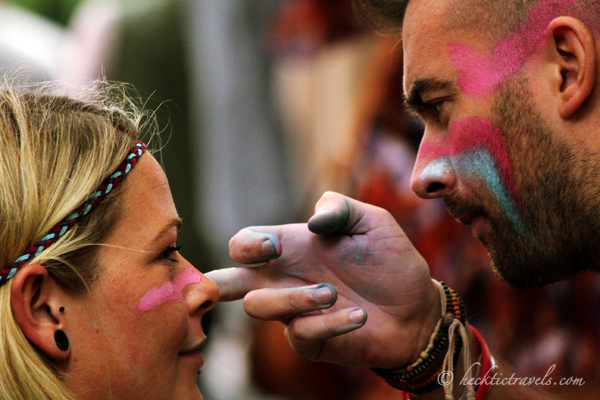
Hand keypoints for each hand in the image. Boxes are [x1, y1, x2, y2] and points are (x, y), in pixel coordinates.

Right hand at [206, 192, 439, 367]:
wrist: (418, 308)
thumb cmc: (391, 261)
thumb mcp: (372, 221)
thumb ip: (341, 207)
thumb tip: (312, 221)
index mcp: (292, 248)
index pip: (244, 245)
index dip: (246, 245)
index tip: (274, 247)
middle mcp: (285, 280)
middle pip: (226, 284)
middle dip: (216, 282)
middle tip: (242, 279)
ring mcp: (294, 312)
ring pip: (259, 308)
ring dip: (294, 298)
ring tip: (333, 293)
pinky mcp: (311, 341)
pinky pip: (300, 334)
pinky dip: (329, 323)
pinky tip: (360, 317)